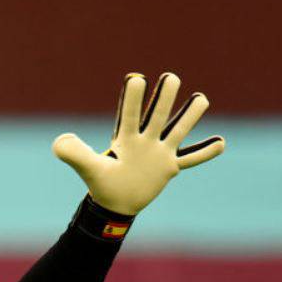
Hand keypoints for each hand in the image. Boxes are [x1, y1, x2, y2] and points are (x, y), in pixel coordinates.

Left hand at [53, 72, 224, 215]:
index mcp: (126, 138)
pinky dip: (204, 152)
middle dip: (163, 97)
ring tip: (200, 100)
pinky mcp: (169, 167)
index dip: (131, 98)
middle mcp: (145, 140)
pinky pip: (191, 159)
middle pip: (157, 115)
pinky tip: (221, 143)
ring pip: (178, 130)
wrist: (115, 203)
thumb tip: (61, 139)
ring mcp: (160, 152)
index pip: (129, 115)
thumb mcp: (87, 168)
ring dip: (189, 116)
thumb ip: (72, 153)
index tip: (135, 78)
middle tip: (170, 77)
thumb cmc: (102, 183)